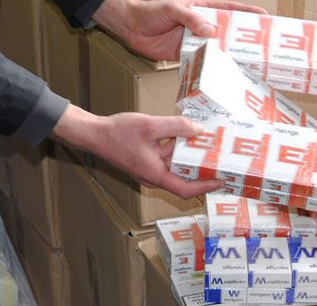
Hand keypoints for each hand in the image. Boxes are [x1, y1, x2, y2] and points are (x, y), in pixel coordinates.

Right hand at [51, 105, 223, 197]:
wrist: (94, 134)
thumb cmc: (117, 133)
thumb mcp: (150, 126)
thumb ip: (176, 127)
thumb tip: (198, 130)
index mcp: (155, 175)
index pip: (186, 189)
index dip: (206, 186)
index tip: (222, 180)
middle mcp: (153, 177)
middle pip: (183, 178)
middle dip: (202, 169)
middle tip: (220, 159)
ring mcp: (149, 169)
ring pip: (174, 166)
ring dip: (189, 157)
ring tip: (207, 144)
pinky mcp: (145, 161)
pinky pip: (165, 158)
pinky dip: (177, 149)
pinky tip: (185, 134)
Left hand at [91, 0, 265, 60]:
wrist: (130, 26)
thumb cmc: (151, 11)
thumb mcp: (172, 9)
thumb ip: (191, 18)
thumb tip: (210, 30)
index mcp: (202, 9)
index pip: (229, 9)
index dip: (247, 13)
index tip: (265, 17)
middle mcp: (201, 26)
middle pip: (226, 32)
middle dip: (243, 40)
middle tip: (262, 49)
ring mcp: (194, 41)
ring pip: (216, 49)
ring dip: (228, 57)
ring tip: (247, 67)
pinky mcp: (184, 55)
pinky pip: (201, 62)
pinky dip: (210, 69)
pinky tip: (220, 77)